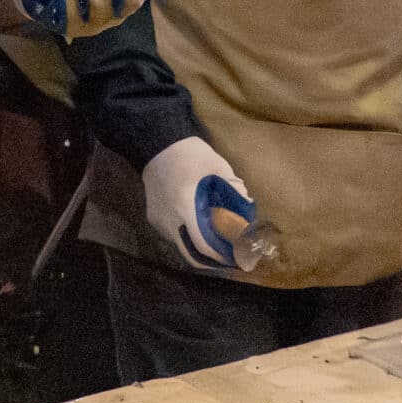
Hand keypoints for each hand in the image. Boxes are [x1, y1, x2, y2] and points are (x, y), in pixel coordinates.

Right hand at [140, 137, 255, 273]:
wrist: (155, 142)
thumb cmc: (189, 154)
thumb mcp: (217, 167)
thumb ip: (234, 189)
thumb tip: (247, 208)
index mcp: (184, 208)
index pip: (203, 246)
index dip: (221, 257)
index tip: (238, 259)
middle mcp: (168, 221)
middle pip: (191, 255)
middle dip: (211, 260)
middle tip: (230, 258)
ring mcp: (158, 221)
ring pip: (181, 246)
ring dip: (200, 249)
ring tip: (218, 243)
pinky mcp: (154, 218)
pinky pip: (174, 236)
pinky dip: (189, 237)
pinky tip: (201, 229)